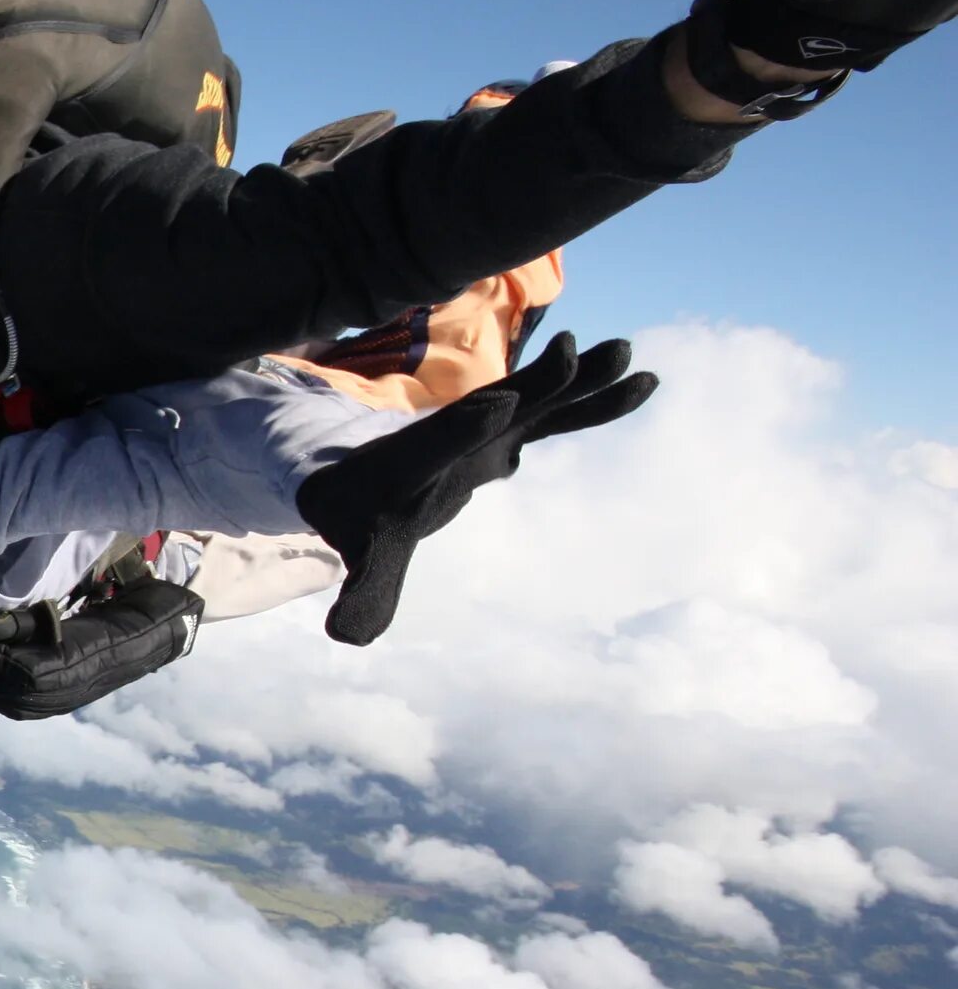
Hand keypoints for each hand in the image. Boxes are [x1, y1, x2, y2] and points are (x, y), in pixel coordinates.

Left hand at [294, 334, 656, 645]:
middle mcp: (451, 436)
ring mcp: (484, 428)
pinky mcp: (507, 431)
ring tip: (625, 353)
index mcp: (409, 463)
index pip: (436, 444)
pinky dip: (593, 398)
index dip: (466, 426)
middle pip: (501, 405)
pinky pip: (556, 412)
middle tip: (575, 353)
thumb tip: (347, 636)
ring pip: (539, 400)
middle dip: (538, 382)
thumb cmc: (356, 514)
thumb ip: (363, 590)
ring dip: (580, 379)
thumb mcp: (360, 553)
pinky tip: (640, 381)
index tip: (501, 401)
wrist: (354, 478)